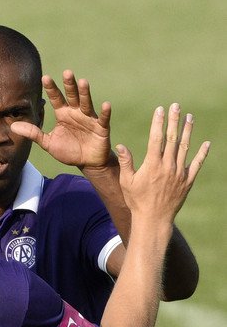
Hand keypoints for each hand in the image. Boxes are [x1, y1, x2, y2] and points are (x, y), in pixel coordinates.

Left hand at [11, 71, 110, 167]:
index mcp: (63, 114)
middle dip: (70, 85)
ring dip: (85, 93)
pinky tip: (105, 104)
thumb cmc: (68, 151)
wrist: (86, 163)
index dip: (52, 89)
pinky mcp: (101, 127)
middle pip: (72, 96)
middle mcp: (76, 112)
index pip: (56, 98)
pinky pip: (103, 119)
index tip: (44, 78)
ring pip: (86, 103)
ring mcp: (89, 118)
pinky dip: (105, 112)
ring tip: (83, 82)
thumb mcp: (48, 143)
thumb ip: (33, 133)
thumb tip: (12, 126)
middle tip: (66, 73)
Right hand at [116, 103, 209, 221]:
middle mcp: (167, 166)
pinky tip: (206, 143)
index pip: (156, 138)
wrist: (153, 220)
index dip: (158, 122)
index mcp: (152, 165)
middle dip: (174, 121)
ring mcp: (179, 173)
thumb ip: (126, 162)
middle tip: (176, 106)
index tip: (160, 109)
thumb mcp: (127, 182)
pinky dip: (202, 154)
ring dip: (187, 131)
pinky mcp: (187, 181)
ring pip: (185, 148)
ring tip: (190, 118)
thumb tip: (121, 145)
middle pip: (172, 138)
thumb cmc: (137, 201)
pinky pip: (197, 165)